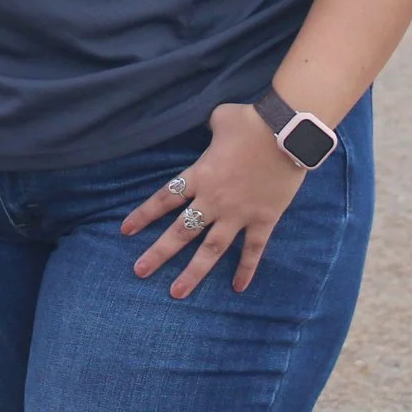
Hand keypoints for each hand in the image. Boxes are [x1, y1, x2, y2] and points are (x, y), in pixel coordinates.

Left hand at [121, 100, 308, 297]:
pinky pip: (253, 250)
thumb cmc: (251, 121)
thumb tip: (213, 127)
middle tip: (140, 271)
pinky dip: (246, 269)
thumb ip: (211, 129)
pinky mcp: (263, 220)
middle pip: (181, 231)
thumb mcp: (221, 118)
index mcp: (200, 175)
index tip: (125, 230)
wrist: (286, 132)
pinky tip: (238, 288)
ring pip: (211, 250)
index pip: (164, 198)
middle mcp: (214, 200)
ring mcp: (238, 214)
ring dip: (193, 273)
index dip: (143, 214)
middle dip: (158, 253)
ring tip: (176, 293)